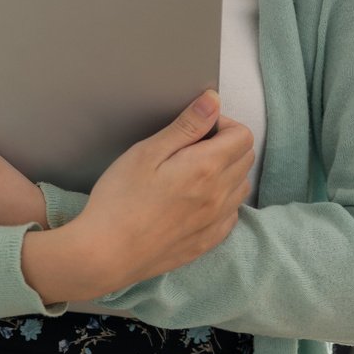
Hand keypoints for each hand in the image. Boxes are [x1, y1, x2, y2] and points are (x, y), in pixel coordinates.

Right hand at [66, 89, 253, 291]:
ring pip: (241, 186)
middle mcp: (220, 195)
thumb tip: (212, 101)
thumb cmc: (119, 199)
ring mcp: (216, 221)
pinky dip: (222, 201)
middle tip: (190, 147)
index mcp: (207, 168)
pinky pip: (232, 214)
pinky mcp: (208, 241)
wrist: (107, 252)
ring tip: (191, 173)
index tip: (195, 128)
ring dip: (227, 172)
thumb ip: (185, 126)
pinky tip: (194, 200)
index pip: (242, 135)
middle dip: (226, 145)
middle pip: (246, 159)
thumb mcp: (146, 152)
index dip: (221, 124)